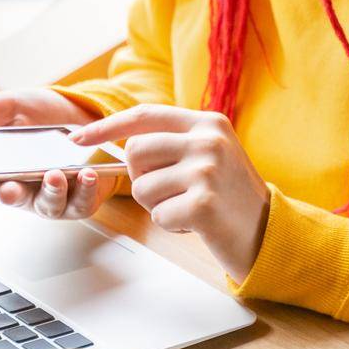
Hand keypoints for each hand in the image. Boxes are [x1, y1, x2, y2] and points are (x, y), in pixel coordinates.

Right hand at [0, 88, 124, 219]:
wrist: (81, 112)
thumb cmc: (41, 114)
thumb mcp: (7, 106)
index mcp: (2, 170)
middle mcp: (25, 188)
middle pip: (15, 198)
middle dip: (12, 194)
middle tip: (10, 187)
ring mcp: (52, 196)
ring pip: (48, 204)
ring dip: (51, 191)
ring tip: (55, 174)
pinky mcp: (81, 198)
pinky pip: (81, 203)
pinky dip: (85, 191)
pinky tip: (87, 174)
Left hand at [68, 106, 270, 283]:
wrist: (269, 233)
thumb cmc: (231, 196)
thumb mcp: (210, 154)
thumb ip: (174, 140)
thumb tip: (122, 140)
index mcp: (208, 122)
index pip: (146, 115)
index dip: (108, 126)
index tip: (78, 138)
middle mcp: (208, 140)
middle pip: (136, 152)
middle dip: (141, 177)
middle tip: (169, 191)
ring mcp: (207, 170)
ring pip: (142, 187)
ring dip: (158, 205)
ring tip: (188, 206)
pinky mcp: (204, 204)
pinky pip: (158, 215)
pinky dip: (171, 225)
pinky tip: (196, 223)